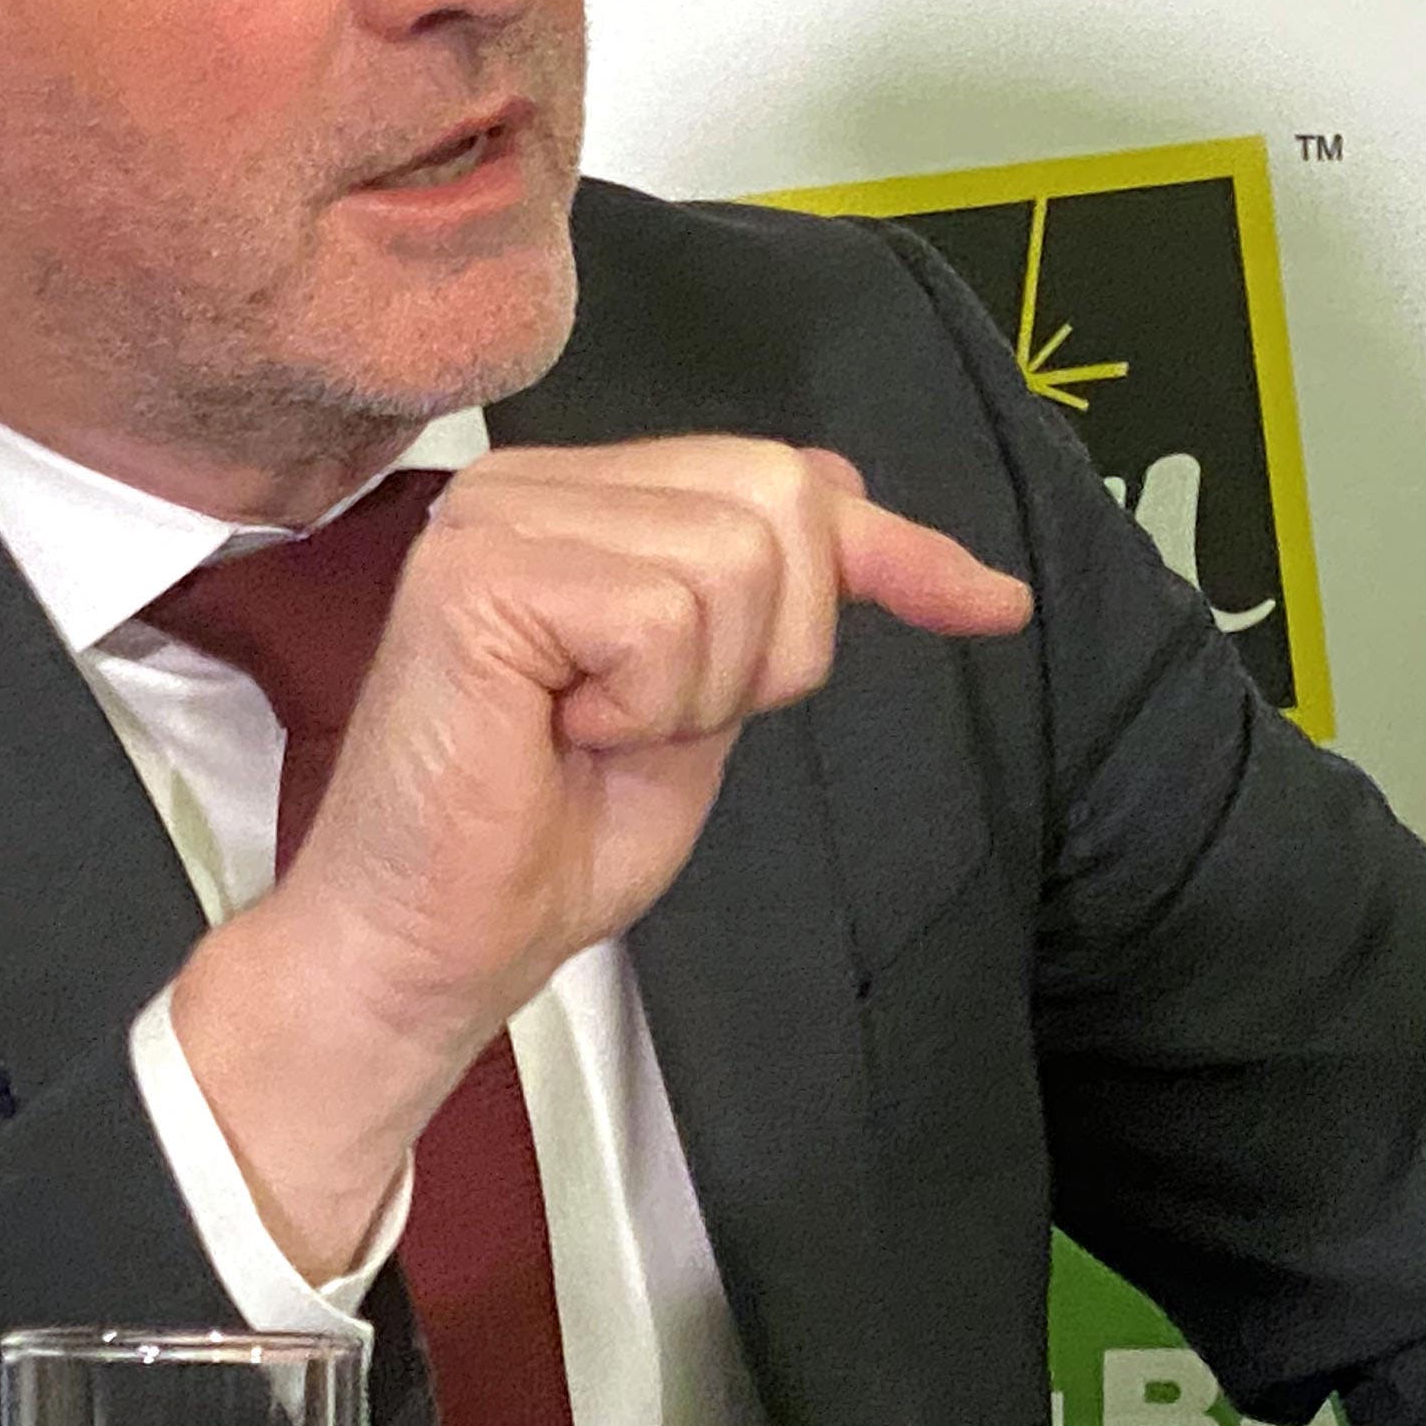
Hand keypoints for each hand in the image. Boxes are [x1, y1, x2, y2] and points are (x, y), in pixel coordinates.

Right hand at [170, 438, 1029, 1274]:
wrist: (434, 948)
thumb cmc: (547, 841)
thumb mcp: (705, 702)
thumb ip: (766, 599)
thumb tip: (866, 496)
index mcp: (583, 499)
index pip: (783, 477)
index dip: (898, 547)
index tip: (992, 607)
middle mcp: (533, 483)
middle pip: (779, 502)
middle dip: (776, 645)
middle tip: (658, 724)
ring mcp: (499, 516)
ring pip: (733, 560)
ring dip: (699, 687)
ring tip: (597, 731)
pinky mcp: (475, 571)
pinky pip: (659, 614)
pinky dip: (643, 702)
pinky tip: (562, 733)